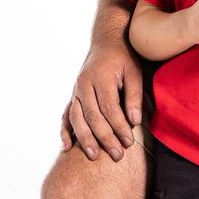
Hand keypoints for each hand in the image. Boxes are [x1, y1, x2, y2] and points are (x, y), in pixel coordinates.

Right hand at [60, 40, 142, 161]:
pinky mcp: (72, 95)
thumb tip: (134, 121)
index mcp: (100, 77)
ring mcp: (75, 90)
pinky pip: (66, 115)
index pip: (110, 108)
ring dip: (84, 139)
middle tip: (117, 155)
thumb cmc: (124, 58)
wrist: (107, 41)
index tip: (129, 143)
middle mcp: (84, 84)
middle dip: (105, 138)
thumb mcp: (134, 72)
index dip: (119, 127)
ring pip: (76, 118)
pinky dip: (65, 131)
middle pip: (92, 116)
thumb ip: (134, 95)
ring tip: (94, 156)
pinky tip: (67, 147)